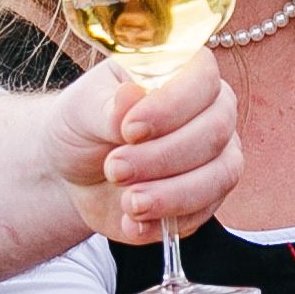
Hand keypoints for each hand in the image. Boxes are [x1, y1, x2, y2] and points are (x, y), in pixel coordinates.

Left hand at [46, 57, 240, 243]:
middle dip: (163, 157)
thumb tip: (131, 95)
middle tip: (115, 169)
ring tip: (128, 203)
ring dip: (172, 194)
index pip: (202, 78)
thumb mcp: (81, 109)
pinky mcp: (207, 197)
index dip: (172, 105)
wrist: (74, 172)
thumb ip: (107, 106)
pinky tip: (133, 221)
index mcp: (182, 72)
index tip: (129, 130)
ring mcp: (215, 155)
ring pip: (220, 175)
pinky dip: (168, 221)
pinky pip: (204, 212)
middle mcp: (210, 110)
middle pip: (214, 131)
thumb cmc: (83, 125)